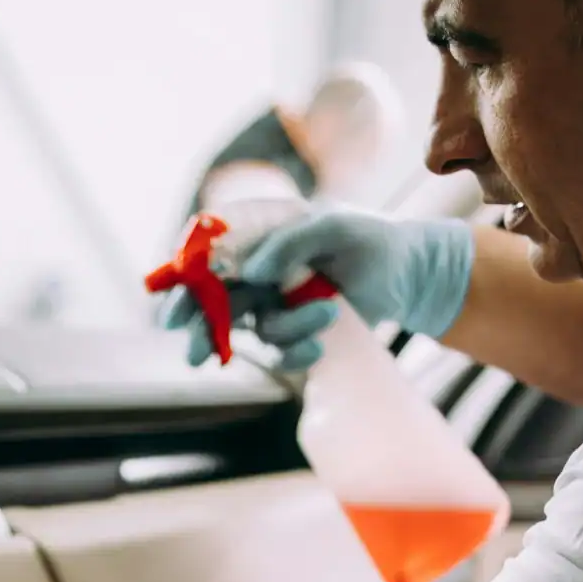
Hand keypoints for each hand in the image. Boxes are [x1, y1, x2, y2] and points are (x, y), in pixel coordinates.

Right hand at [160, 210, 475, 370]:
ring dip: (287, 330)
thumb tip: (253, 270)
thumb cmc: (371, 239)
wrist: (408, 275)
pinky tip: (322, 344)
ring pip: (252, 331)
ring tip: (327, 314)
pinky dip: (297, 352)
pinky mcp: (289, 333)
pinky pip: (278, 353)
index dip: (181, 279)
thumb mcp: (337, 227)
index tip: (174, 309)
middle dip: (200, 329)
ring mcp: (267, 304)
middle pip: (207, 302)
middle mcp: (251, 270)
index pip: (201, 254)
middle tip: (196, 354)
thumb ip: (292, 241)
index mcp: (253, 234)